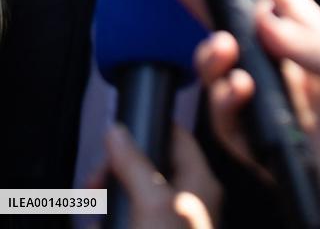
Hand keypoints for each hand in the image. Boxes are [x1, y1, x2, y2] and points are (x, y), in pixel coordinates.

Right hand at [99, 123, 221, 228]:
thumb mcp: (150, 201)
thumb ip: (134, 163)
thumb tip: (117, 131)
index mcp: (199, 181)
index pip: (178, 137)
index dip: (151, 127)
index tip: (120, 131)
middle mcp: (190, 198)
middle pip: (151, 166)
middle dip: (119, 169)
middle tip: (95, 180)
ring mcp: (173, 219)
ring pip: (137, 194)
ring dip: (111, 195)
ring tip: (93, 201)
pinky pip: (131, 217)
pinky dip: (114, 217)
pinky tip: (98, 223)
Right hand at [183, 0, 319, 228]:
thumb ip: (306, 43)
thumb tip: (261, 16)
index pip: (284, 0)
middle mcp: (295, 72)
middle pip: (244, 34)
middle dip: (214, 9)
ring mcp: (280, 109)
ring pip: (230, 76)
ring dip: (215, 59)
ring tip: (221, 48)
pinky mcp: (269, 148)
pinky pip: (232, 125)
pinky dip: (225, 106)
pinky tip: (236, 91)